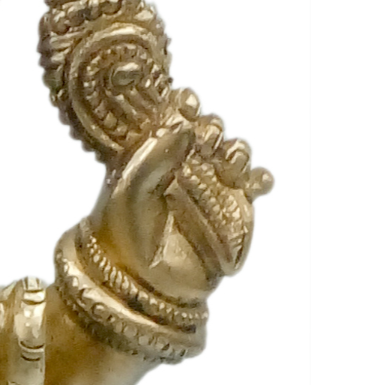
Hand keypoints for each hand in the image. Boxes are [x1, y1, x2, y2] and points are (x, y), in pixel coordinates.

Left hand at [91, 91, 273, 303]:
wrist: (141, 279)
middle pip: (211, 129)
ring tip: (228, 165)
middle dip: (212, 129)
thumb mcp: (131, 189)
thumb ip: (155, 156)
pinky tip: (252, 183)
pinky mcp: (235, 205)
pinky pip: (257, 183)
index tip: (186, 106)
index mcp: (155, 150)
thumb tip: (185, 127)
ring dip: (235, 151)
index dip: (185, 105)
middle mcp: (186, 162)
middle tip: (205, 140)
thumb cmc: (125, 233)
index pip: (176, 114)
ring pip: (236, 151)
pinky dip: (260, 178)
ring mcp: (212, 183)